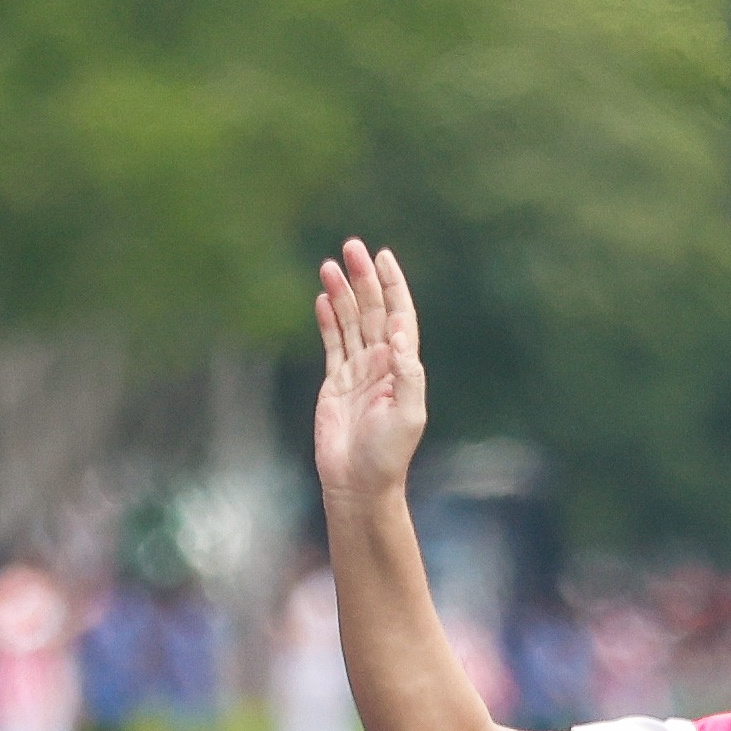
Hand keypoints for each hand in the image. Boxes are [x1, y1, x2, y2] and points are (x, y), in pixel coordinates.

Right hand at [312, 241, 429, 505]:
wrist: (358, 483)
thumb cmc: (388, 455)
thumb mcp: (408, 414)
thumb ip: (407, 372)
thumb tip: (399, 332)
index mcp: (401, 366)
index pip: (400, 315)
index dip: (393, 285)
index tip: (383, 257)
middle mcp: (381, 364)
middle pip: (373, 311)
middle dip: (363, 279)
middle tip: (351, 248)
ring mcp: (357, 372)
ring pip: (350, 322)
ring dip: (342, 294)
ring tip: (329, 266)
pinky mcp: (334, 384)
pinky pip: (332, 344)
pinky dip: (328, 320)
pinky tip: (322, 299)